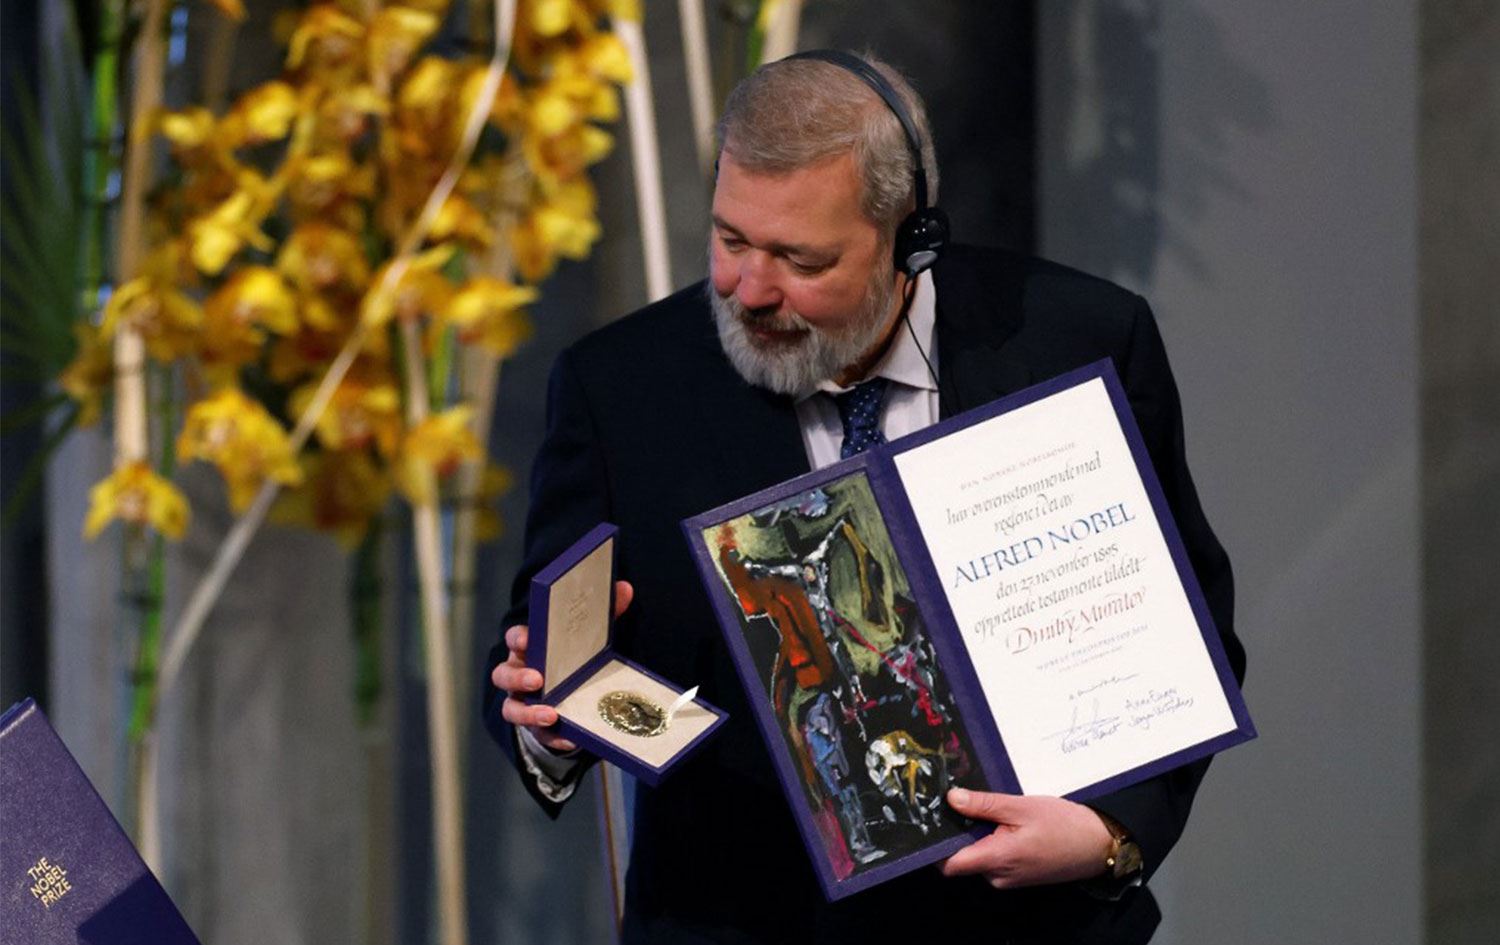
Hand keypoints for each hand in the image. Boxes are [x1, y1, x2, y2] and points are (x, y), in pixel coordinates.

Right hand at [492, 580, 634, 753]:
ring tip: (550, 715)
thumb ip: (605, 612)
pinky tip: (570, 736)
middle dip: (517, 678)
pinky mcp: (536, 728)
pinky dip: (553, 737)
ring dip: (528, 713)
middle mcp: (518, 675)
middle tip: (538, 679)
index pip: (515, 639)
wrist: (570, 692)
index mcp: (529, 648)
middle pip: (503, 675)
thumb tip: (624, 588)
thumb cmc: (572, 657)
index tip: (527, 640)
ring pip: (511, 709)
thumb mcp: (589, 635)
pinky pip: (539, 736)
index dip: (518, 639)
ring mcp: (523, 703)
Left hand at [939, 789, 1113, 888]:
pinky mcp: (1018, 876)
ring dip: (977, 836)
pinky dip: (992, 842)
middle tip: (959, 803)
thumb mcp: (1021, 806)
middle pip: (961, 859)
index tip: (931, 821)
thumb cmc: (1063, 824)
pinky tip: (1003, 823)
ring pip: (978, 858)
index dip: (936, 846)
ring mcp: (1009, 879)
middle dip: (958, 834)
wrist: (1099, 845)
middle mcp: (998, 876)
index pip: (949, 865)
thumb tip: (951, 799)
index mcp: (997, 859)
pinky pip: (993, 860)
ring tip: (987, 809)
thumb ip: (984, 804)